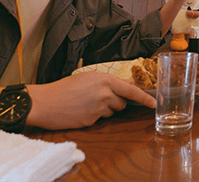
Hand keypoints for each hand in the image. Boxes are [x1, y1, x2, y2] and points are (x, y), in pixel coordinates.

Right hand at [26, 71, 155, 129]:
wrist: (44, 102)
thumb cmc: (64, 89)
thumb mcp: (87, 78)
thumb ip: (108, 83)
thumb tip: (126, 85)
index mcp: (104, 79)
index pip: (131, 90)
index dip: (144, 97)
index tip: (154, 103)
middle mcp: (104, 93)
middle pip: (122, 103)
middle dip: (115, 103)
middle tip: (98, 99)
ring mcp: (98, 108)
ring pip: (112, 112)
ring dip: (104, 110)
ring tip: (86, 104)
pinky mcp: (91, 120)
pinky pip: (100, 120)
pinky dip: (93, 117)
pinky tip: (81, 111)